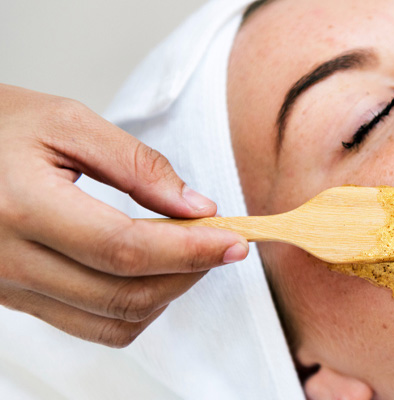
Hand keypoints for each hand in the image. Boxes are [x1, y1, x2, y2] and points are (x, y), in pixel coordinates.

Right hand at [0, 84, 248, 346]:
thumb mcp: (68, 121)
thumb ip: (137, 164)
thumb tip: (197, 208)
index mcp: (21, 207)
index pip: (125, 249)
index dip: (190, 250)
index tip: (235, 241)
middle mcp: (9, 261)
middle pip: (124, 294)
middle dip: (188, 273)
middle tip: (222, 244)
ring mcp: (8, 288)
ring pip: (111, 321)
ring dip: (167, 294)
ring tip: (190, 254)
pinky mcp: (14, 299)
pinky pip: (89, 325)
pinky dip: (134, 307)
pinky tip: (151, 271)